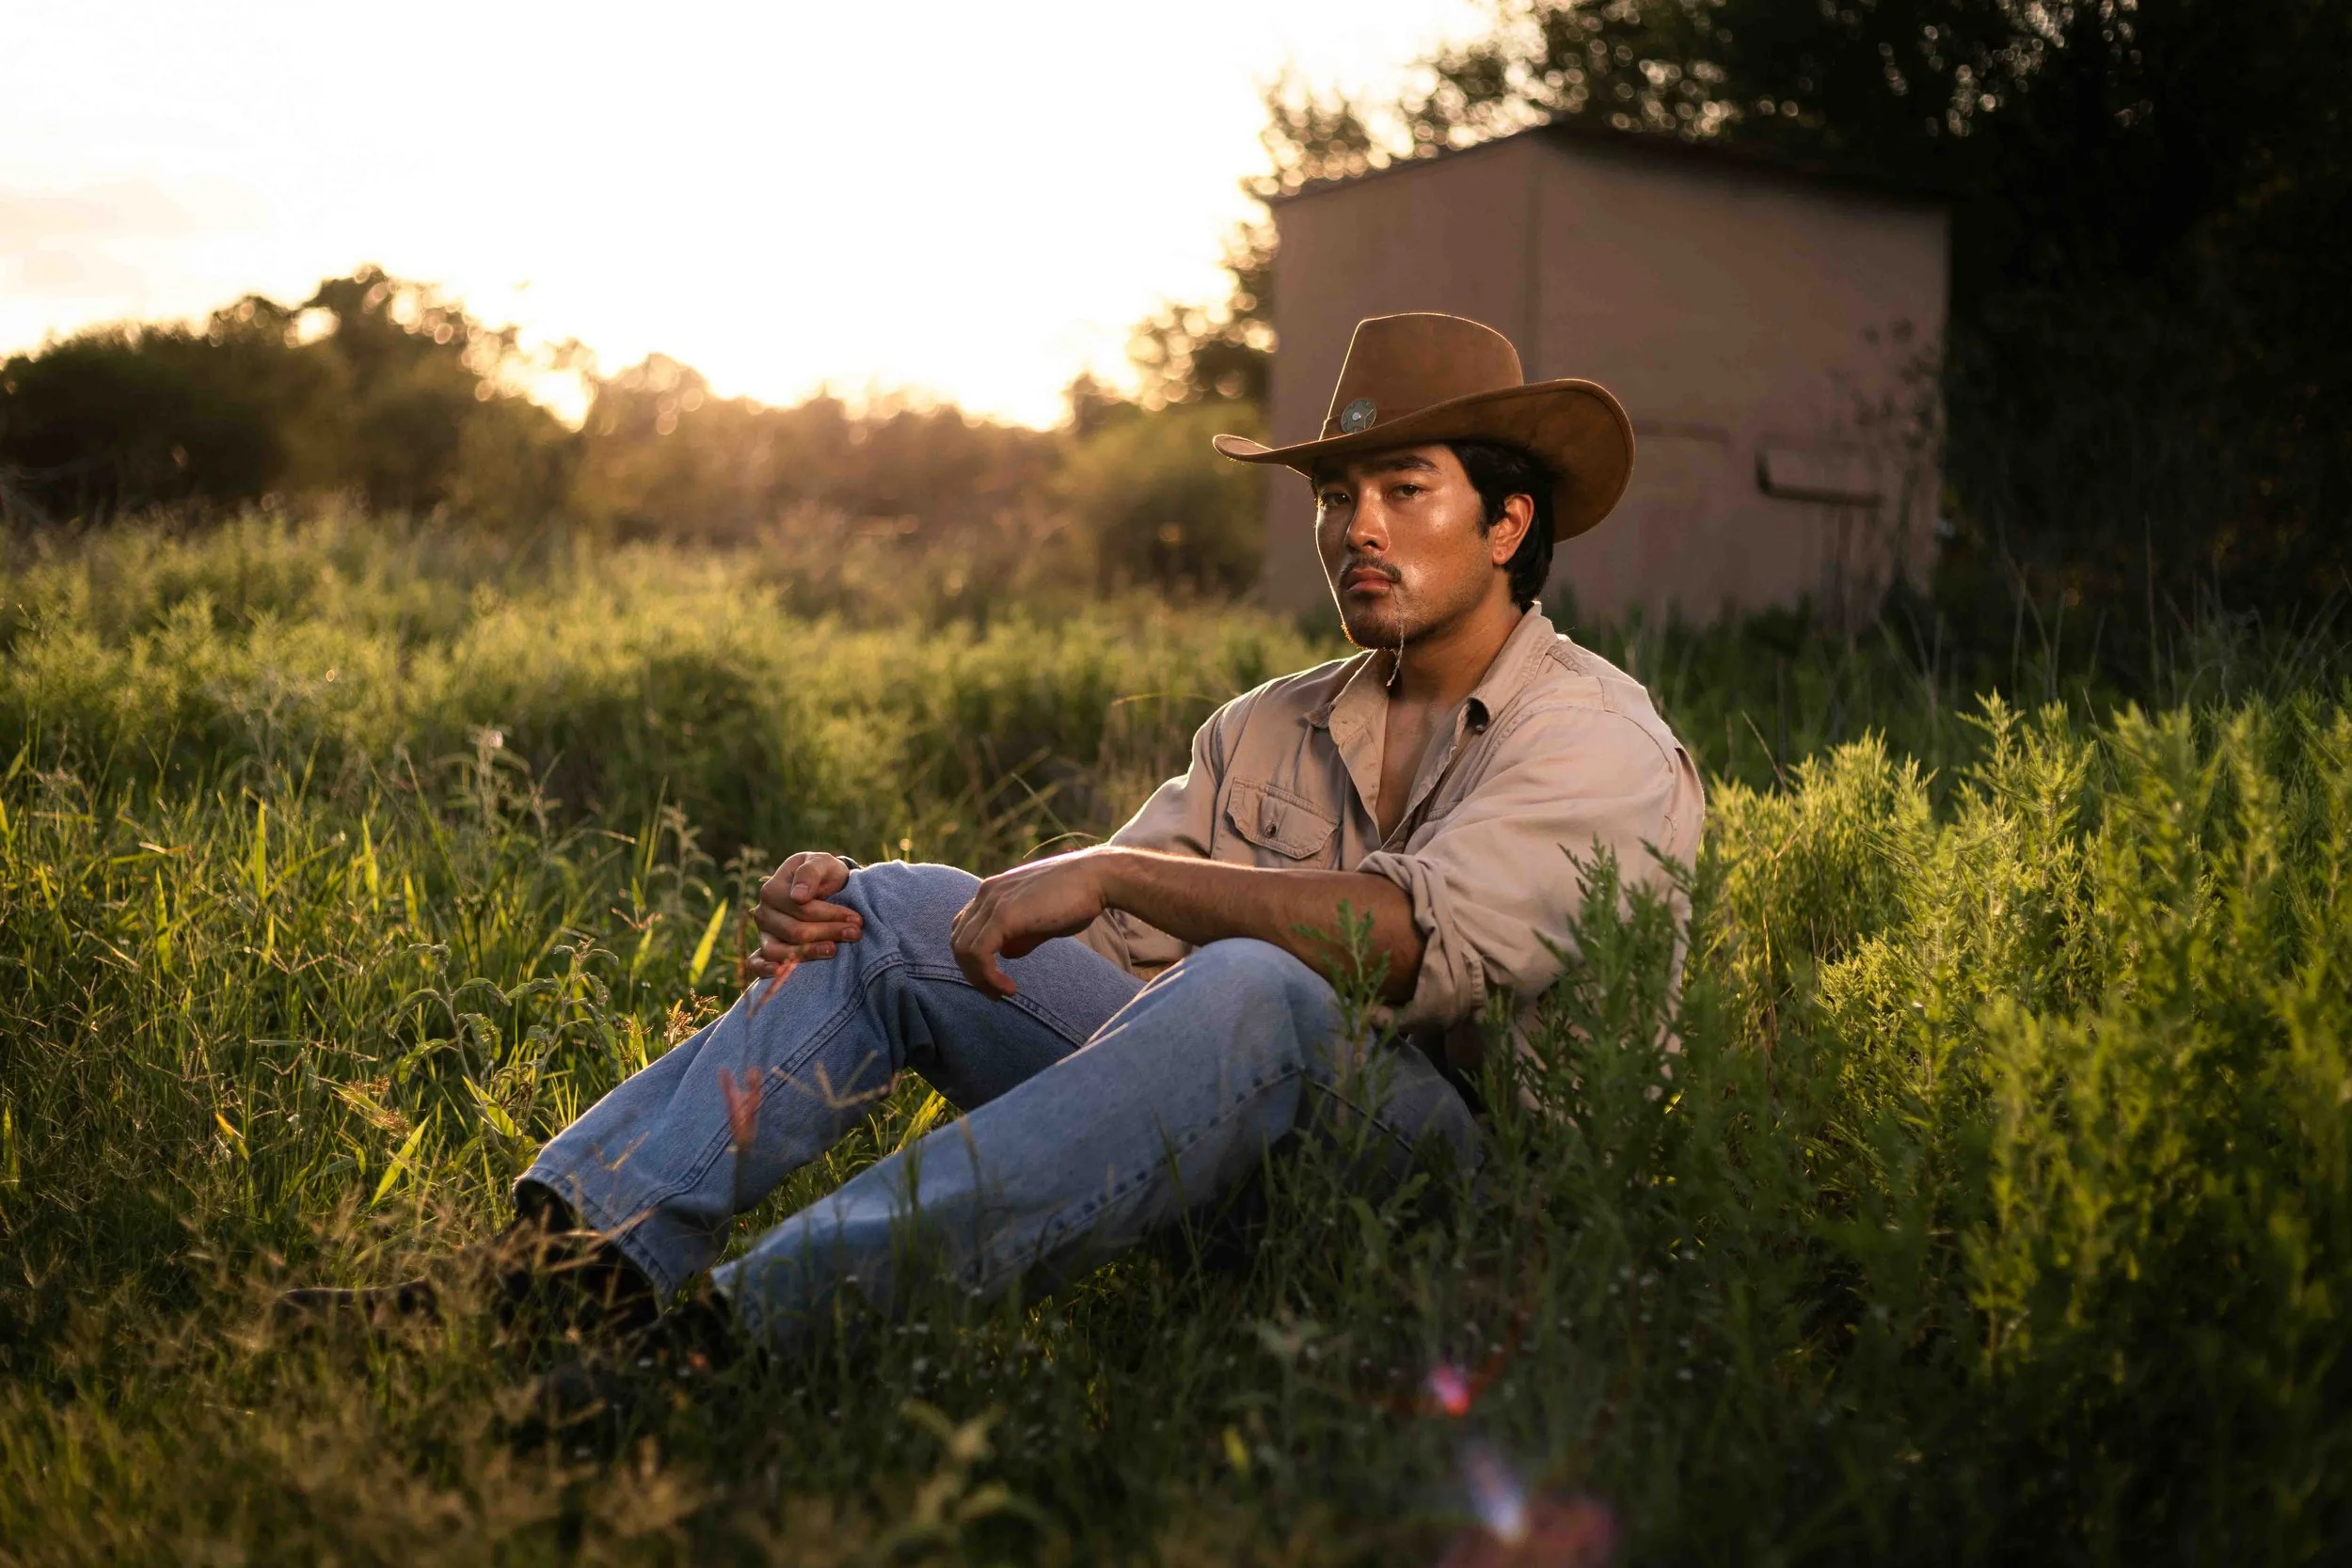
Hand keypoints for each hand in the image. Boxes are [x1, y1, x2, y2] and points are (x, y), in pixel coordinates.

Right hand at [748, 851, 859, 978]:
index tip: (856, 918)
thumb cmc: (822, 874)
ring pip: (781, 950)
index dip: (830, 914)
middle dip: (829, 932)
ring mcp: (763, 933)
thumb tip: (798, 896)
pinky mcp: (766, 950)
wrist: (825, 887)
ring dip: (811, 953)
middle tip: (855, 932)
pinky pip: (757, 964)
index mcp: (772, 889)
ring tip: (835, 950)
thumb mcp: (821, 863)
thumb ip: (811, 873)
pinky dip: (765, 970)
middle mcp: (763, 913)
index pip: (801, 908)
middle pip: (795, 931)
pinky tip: (781, 972)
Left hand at [949, 850, 1115, 998]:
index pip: (964, 928)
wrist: (1098, 878)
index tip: (994, 979)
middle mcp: (987, 893)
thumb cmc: (1078, 898)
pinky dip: (988, 976)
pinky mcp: (1004, 915)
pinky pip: (979, 953)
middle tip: (995, 993)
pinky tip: (1009, 988)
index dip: (973, 958)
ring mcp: (993, 902)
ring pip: (964, 949)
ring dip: (979, 979)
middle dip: (972, 973)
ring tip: (1001, 993)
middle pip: (959, 940)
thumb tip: (1007, 954)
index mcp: (994, 891)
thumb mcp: (1043, 920)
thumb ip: (1022, 936)